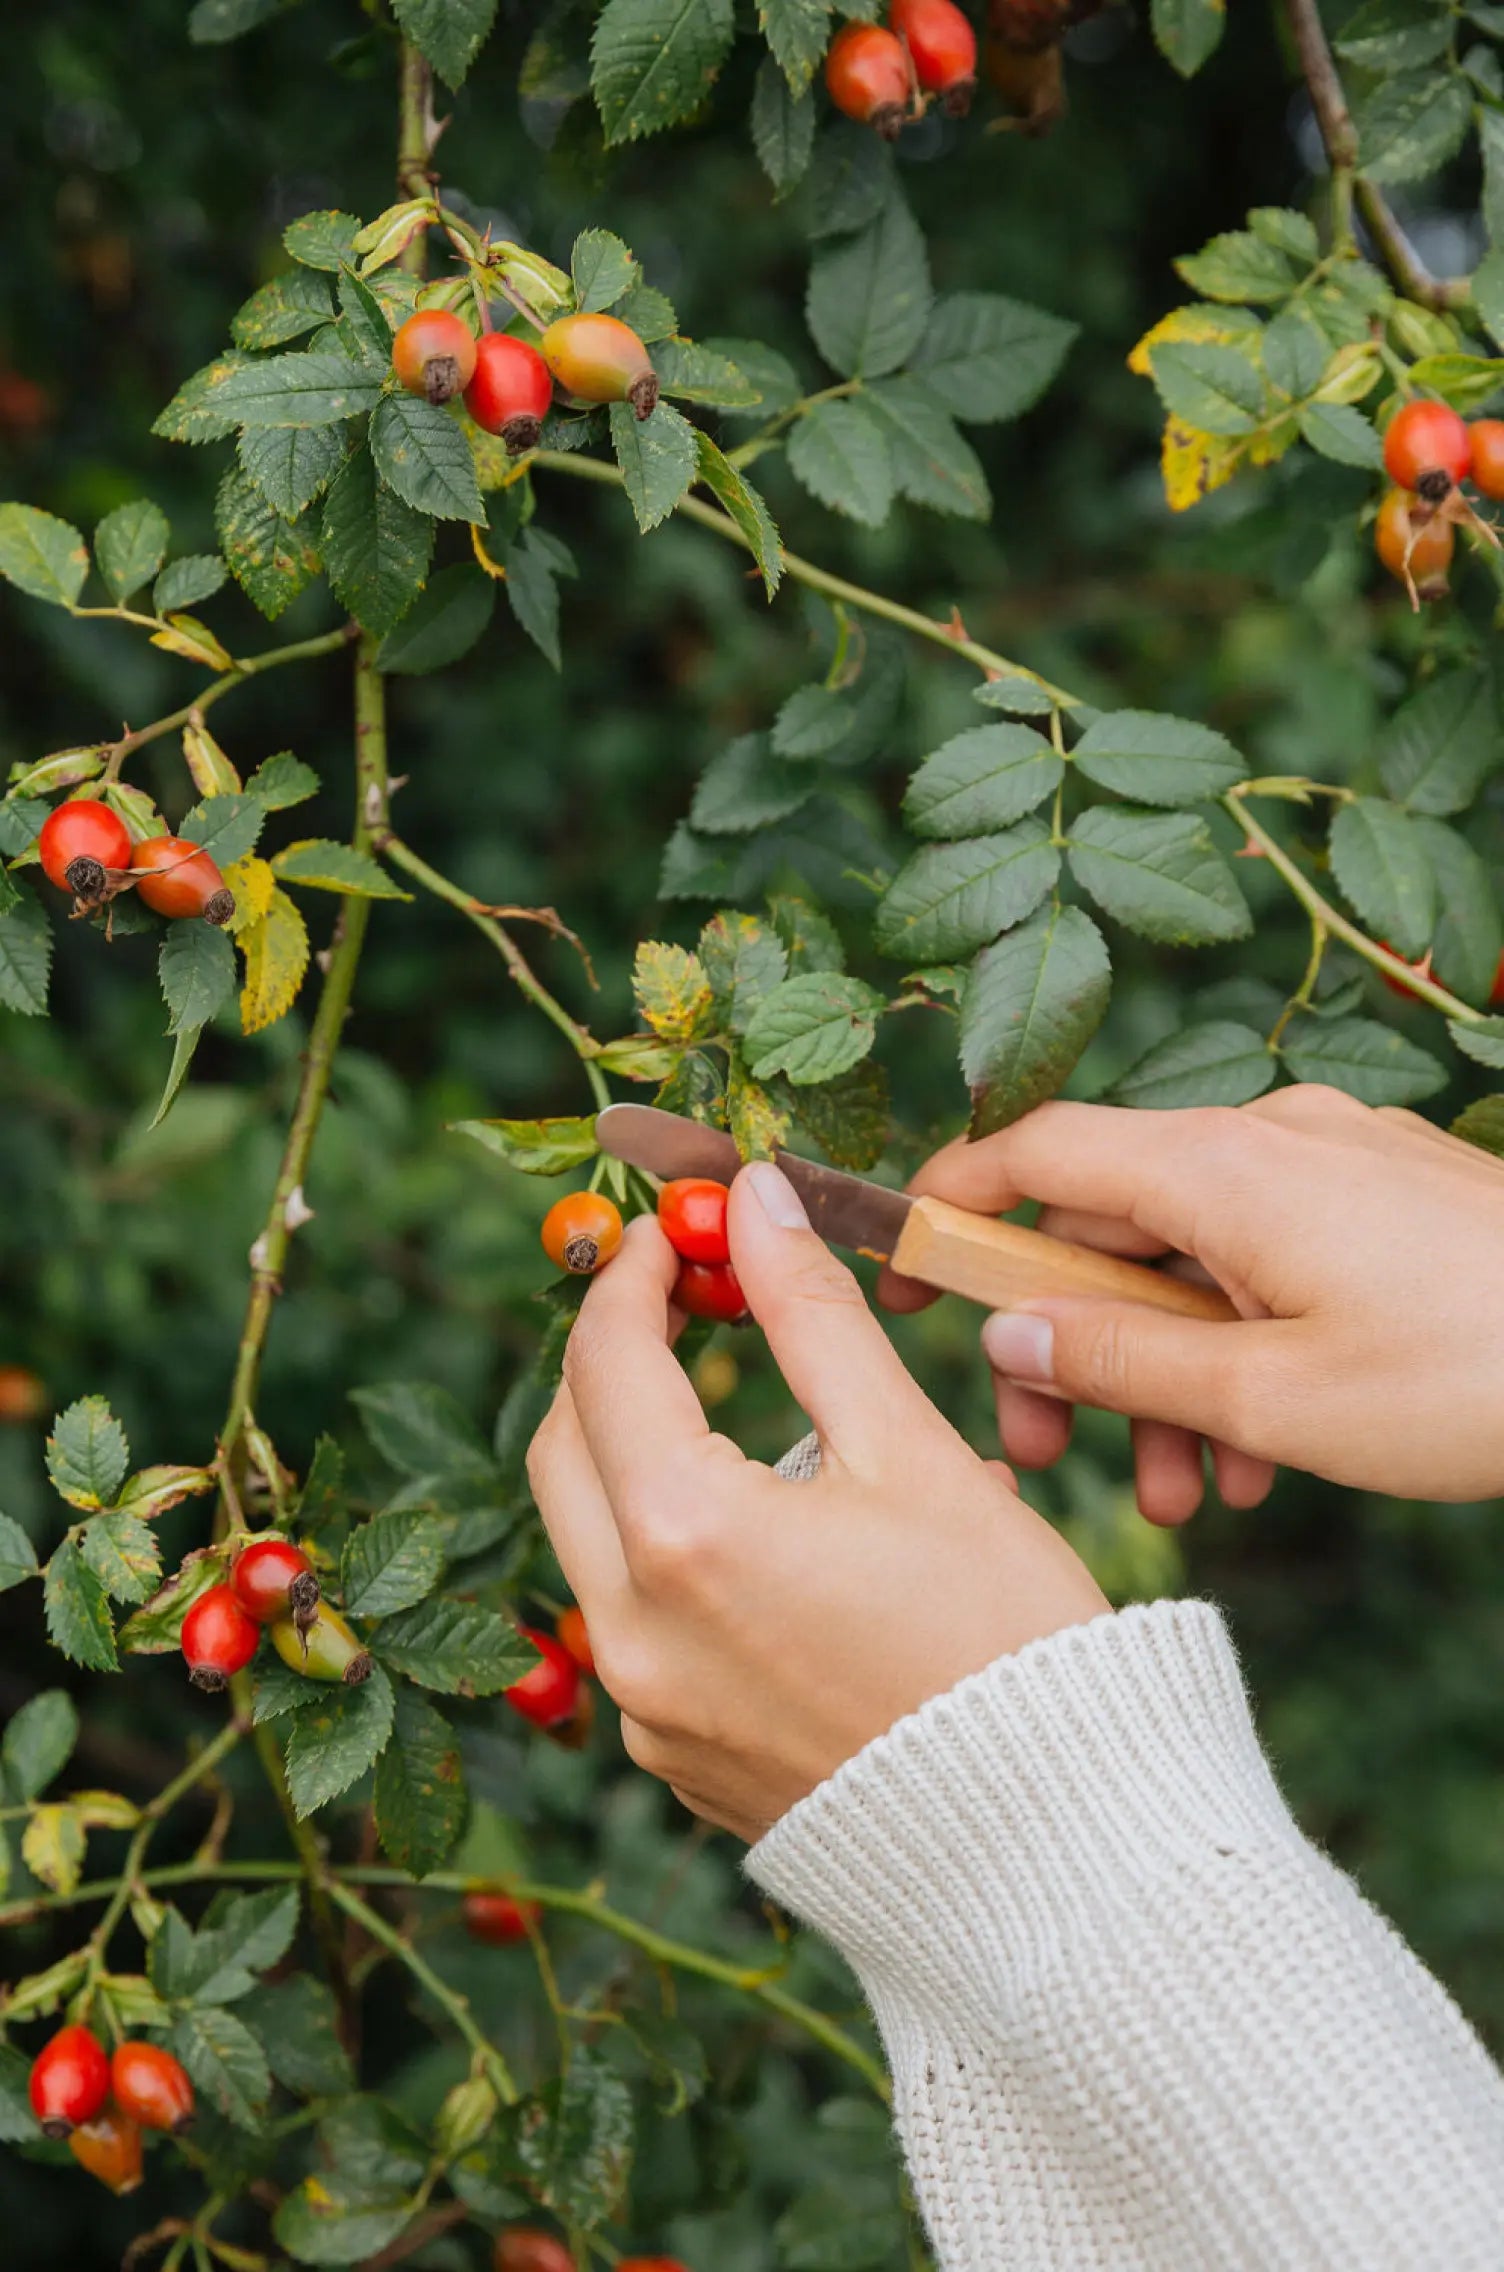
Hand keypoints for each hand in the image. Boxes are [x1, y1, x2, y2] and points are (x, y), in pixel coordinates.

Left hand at [527, 1162, 1107, 1841]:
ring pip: (590, 1538)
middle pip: (565, 1448)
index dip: (637, 1275)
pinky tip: (771, 1536)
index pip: (607, 1361)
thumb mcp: (912, 1451)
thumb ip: (812, 1316)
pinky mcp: (672, 1755)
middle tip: (689, 1306)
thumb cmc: (1006, 1637)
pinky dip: (671, 1553)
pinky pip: (635, 1623)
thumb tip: (753, 1201)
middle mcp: (632, 1631)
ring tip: (745, 1417)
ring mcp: (644, 1707)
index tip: (679, 1230)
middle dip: (613, 1362)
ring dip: (637, 1457)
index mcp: (684, 1536)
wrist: (1056, 1842)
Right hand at [880, 1085, 1503, 1517]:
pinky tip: (1267, 1454)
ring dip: (1162, 1371)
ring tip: (1189, 1493)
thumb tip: (1007, 1330)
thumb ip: (1119, 1359)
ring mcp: (1334, 1166)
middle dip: (1069, 1344)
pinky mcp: (1384, 1202)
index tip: (905, 1280)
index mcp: (1222, 1169)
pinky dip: (1241, 1346)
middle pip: (1109, 1222)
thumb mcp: (1271, 1397)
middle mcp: (1268, 1141)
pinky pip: (1270, 1262)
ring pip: (1193, 1260)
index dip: (949, 1208)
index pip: (1034, 1150)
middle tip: (1048, 1451)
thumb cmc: (1475, 1376)